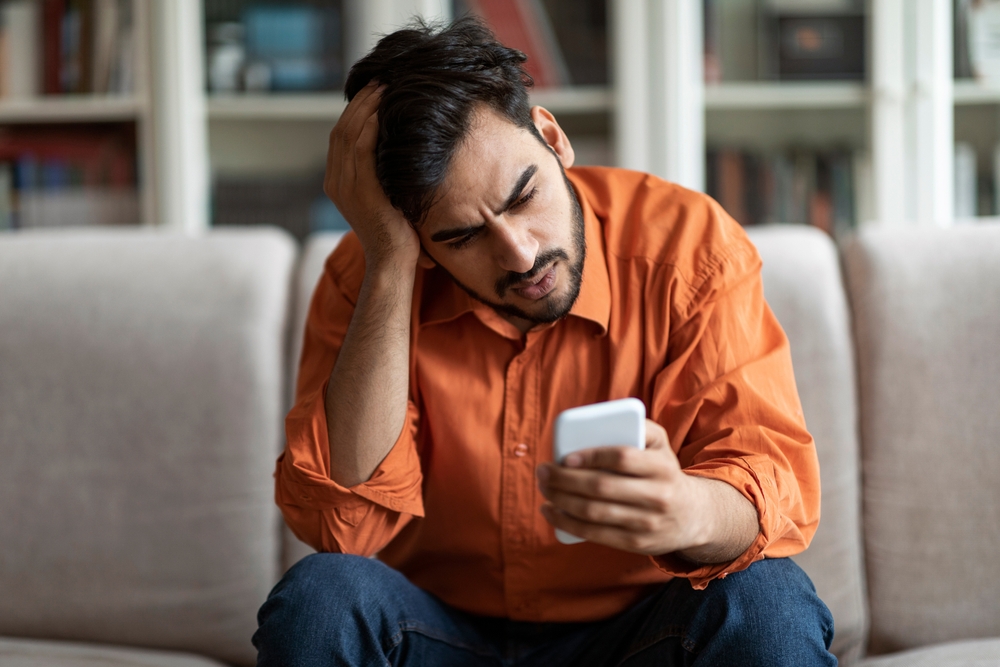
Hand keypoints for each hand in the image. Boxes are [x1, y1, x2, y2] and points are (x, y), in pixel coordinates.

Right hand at [324, 82, 419, 265]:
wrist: (393, 262)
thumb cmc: (397, 235)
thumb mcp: (385, 198)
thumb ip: (381, 176)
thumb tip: (396, 152)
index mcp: (337, 183)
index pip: (340, 136)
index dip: (354, 111)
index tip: (373, 93)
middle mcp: (336, 182)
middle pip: (341, 129)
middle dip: (360, 102)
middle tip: (379, 82)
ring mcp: (346, 186)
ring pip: (349, 133)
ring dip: (367, 107)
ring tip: (384, 88)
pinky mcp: (362, 190)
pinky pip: (361, 147)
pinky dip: (371, 125)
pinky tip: (384, 110)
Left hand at [536, 419, 751, 559]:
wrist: (693, 515)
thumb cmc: (663, 472)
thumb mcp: (661, 445)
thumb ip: (640, 426)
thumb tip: (601, 421)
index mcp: (662, 466)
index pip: (622, 458)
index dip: (591, 456)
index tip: (565, 456)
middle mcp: (658, 496)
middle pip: (601, 487)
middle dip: (564, 480)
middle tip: (543, 471)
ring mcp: (647, 523)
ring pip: (594, 513)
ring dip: (560, 501)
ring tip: (543, 489)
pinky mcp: (636, 544)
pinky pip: (595, 534)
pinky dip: (567, 523)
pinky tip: (551, 512)